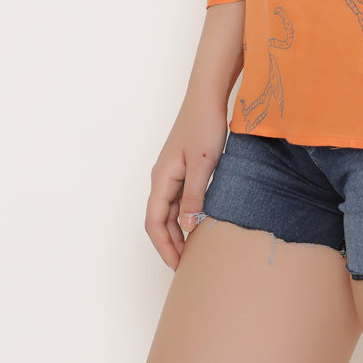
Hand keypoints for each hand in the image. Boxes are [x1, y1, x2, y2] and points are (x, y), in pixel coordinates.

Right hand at [144, 96, 229, 268]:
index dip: (164, 247)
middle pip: (160, 220)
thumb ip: (195, 196)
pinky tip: (200, 224)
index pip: (154, 222)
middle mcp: (163, 178)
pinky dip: (187, 216)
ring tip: (194, 251)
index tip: (178, 266)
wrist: (208, 96)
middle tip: (187, 266)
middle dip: (171, 245)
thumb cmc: (204, 124)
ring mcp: (173, 173)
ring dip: (178, 232)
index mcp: (162, 178)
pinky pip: (180, 200)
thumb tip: (187, 228)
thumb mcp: (203, 163)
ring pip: (170, 211)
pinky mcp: (184, 169)